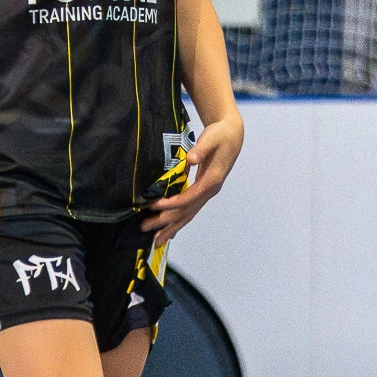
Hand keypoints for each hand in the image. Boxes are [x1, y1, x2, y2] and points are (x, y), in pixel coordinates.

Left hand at [140, 112, 243, 244]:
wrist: (232, 135)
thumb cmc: (220, 135)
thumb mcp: (211, 139)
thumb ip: (200, 150)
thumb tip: (191, 159)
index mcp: (211, 181)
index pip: (188, 198)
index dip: (170, 204)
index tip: (153, 205)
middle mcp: (209, 191)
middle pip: (186, 212)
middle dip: (165, 222)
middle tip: (145, 228)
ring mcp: (207, 193)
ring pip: (188, 215)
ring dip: (171, 228)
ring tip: (156, 240)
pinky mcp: (203, 191)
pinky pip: (190, 210)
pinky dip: (179, 222)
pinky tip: (170, 230)